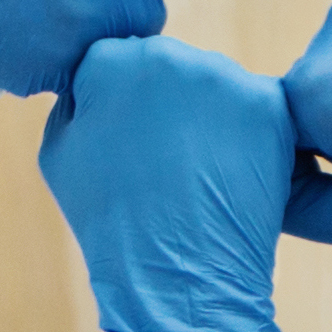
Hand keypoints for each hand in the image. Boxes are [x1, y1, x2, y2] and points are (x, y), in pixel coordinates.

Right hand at [40, 37, 305, 331]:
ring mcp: (226, 78)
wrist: (176, 276)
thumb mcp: (60, 151)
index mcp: (112, 59)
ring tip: (200, 174)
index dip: (126, 104)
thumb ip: (79, 98)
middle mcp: (171, 55)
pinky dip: (251, 136)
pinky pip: (258, 108)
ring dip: (212, 118)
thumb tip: (102, 81)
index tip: (132, 144)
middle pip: (173, 66)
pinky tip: (233, 174)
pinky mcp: (271, 105)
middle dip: (171, 104)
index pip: (121, 59)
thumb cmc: (111, 220)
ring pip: (217, 86)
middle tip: (169, 162)